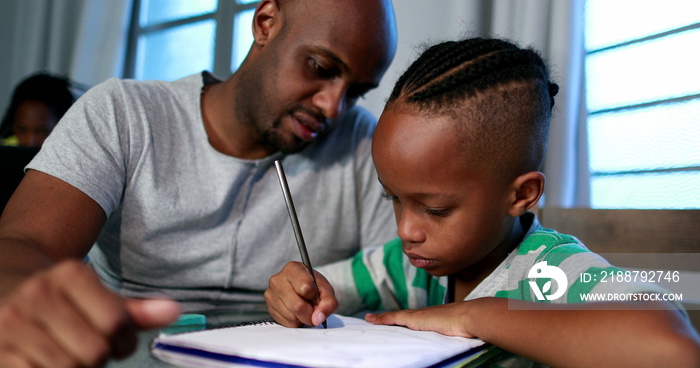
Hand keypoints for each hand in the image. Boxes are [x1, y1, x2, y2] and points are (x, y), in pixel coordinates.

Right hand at [0, 260, 179, 367]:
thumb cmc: (61, 298)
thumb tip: (174, 311)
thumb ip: (133, 310)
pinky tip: (46, 361)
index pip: (116, 323)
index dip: (125, 341)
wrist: (3, 285)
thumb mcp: (96, 295)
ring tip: (69, 354)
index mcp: (70, 274)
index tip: (118, 340)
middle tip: (93, 349)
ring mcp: (11, 323)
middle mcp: (38, 294)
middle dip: (100, 357)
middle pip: (94, 351)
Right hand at [265, 261, 337, 326]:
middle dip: (310, 312)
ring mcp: (271, 294)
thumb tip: (317, 318)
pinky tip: (296, 312)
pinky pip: (287, 323)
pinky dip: (296, 321)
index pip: (305, 288)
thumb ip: (328, 303)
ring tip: (304, 307)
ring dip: (303, 317)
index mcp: (293, 268)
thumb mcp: (326, 290)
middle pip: (298, 306)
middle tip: (313, 307)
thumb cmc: (313, 286)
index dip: (314, 295)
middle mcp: (277, 280)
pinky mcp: (269, 308)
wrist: (302, 289)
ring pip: (292, 316)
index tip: (314, 293)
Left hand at [365, 302, 476, 337]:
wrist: (469, 317)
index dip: (400, 320)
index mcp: (431, 318)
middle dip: (387, 318)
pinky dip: (382, 319)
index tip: (391, 321)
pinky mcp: (414, 318)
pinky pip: (394, 318)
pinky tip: (372, 320)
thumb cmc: (467, 326)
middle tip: (373, 319)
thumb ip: (449, 335)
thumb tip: (452, 339)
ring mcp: (418, 315)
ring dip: (382, 318)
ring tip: (369, 319)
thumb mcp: (454, 332)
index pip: (412, 319)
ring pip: (395, 316)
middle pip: (400, 317)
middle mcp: (423, 314)